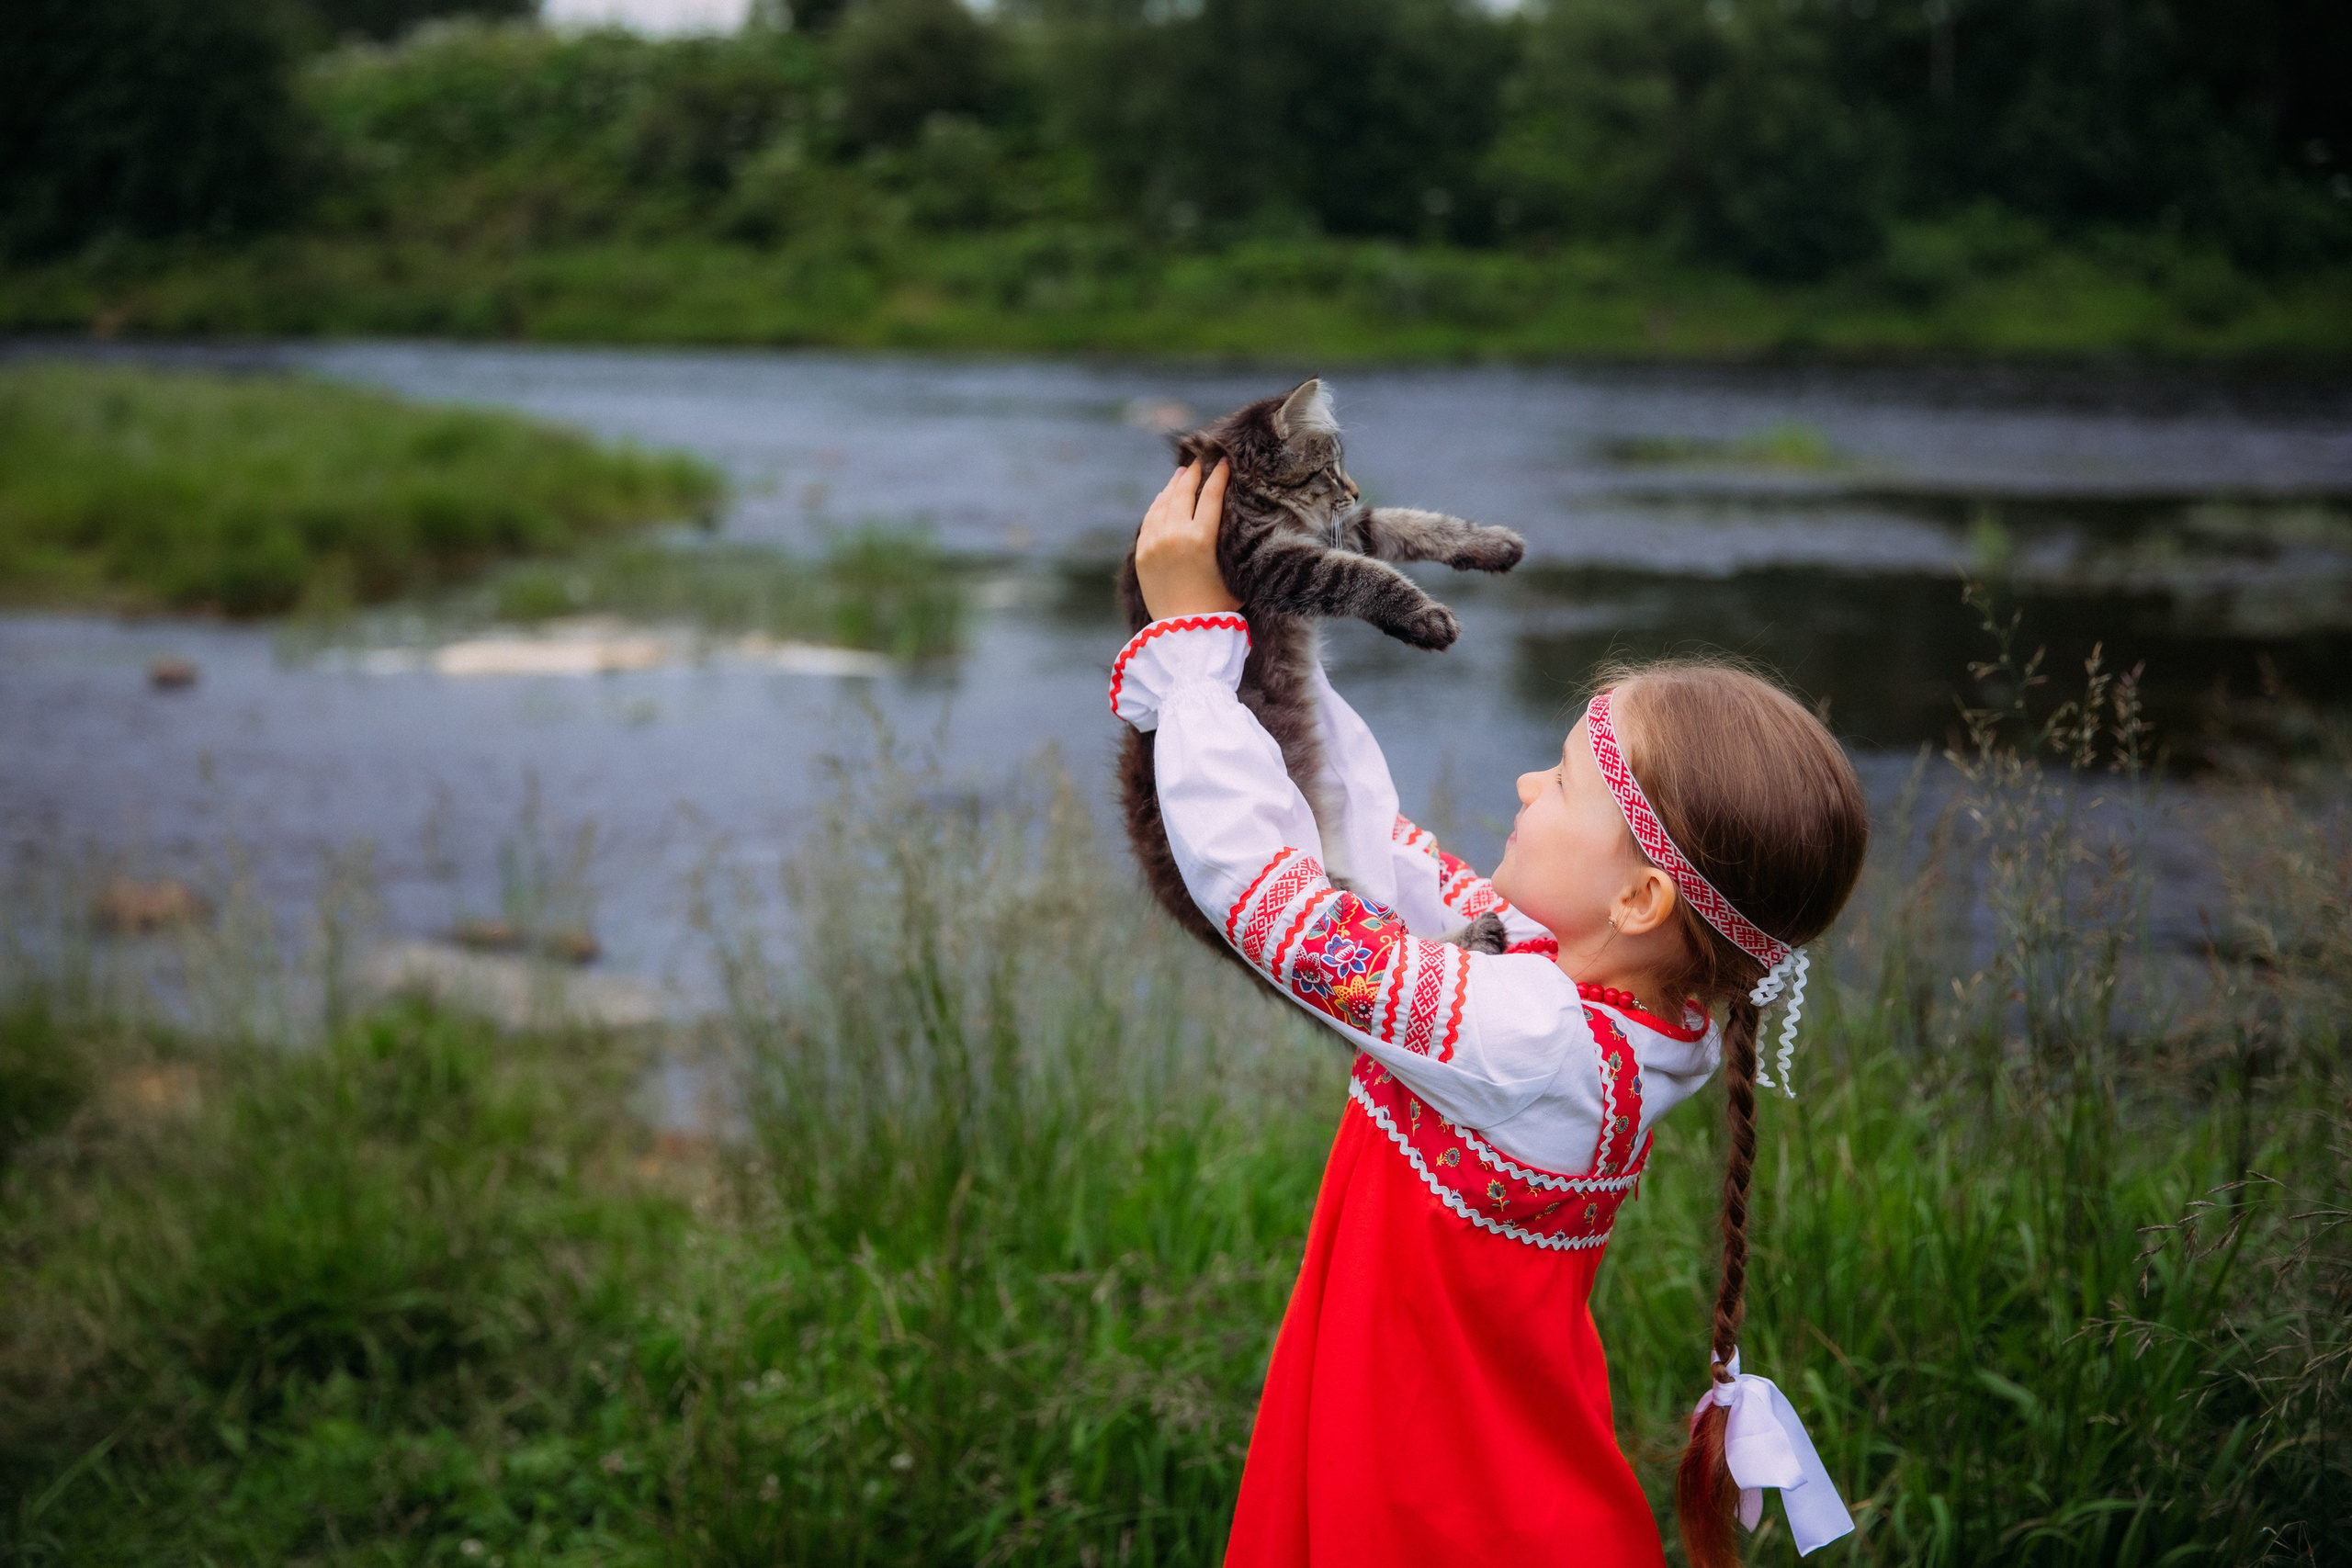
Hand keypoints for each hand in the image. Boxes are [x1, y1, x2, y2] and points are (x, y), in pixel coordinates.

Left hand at [1135, 460, 1239, 620]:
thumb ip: (1232, 544)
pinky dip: (1158, 505)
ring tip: (1182, 474)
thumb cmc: (1217, 606)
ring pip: (1163, 503)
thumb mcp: (1234, 572)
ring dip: (1174, 485)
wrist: (1184, 633)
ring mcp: (1154, 543)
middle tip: (1200, 461)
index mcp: (1201, 539)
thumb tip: (1240, 520)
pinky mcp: (1142, 554)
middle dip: (1193, 474)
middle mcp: (1174, 535)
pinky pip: (1149, 520)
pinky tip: (1164, 498)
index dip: (1218, 476)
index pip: (1210, 495)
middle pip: (1183, 492)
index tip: (1223, 462)